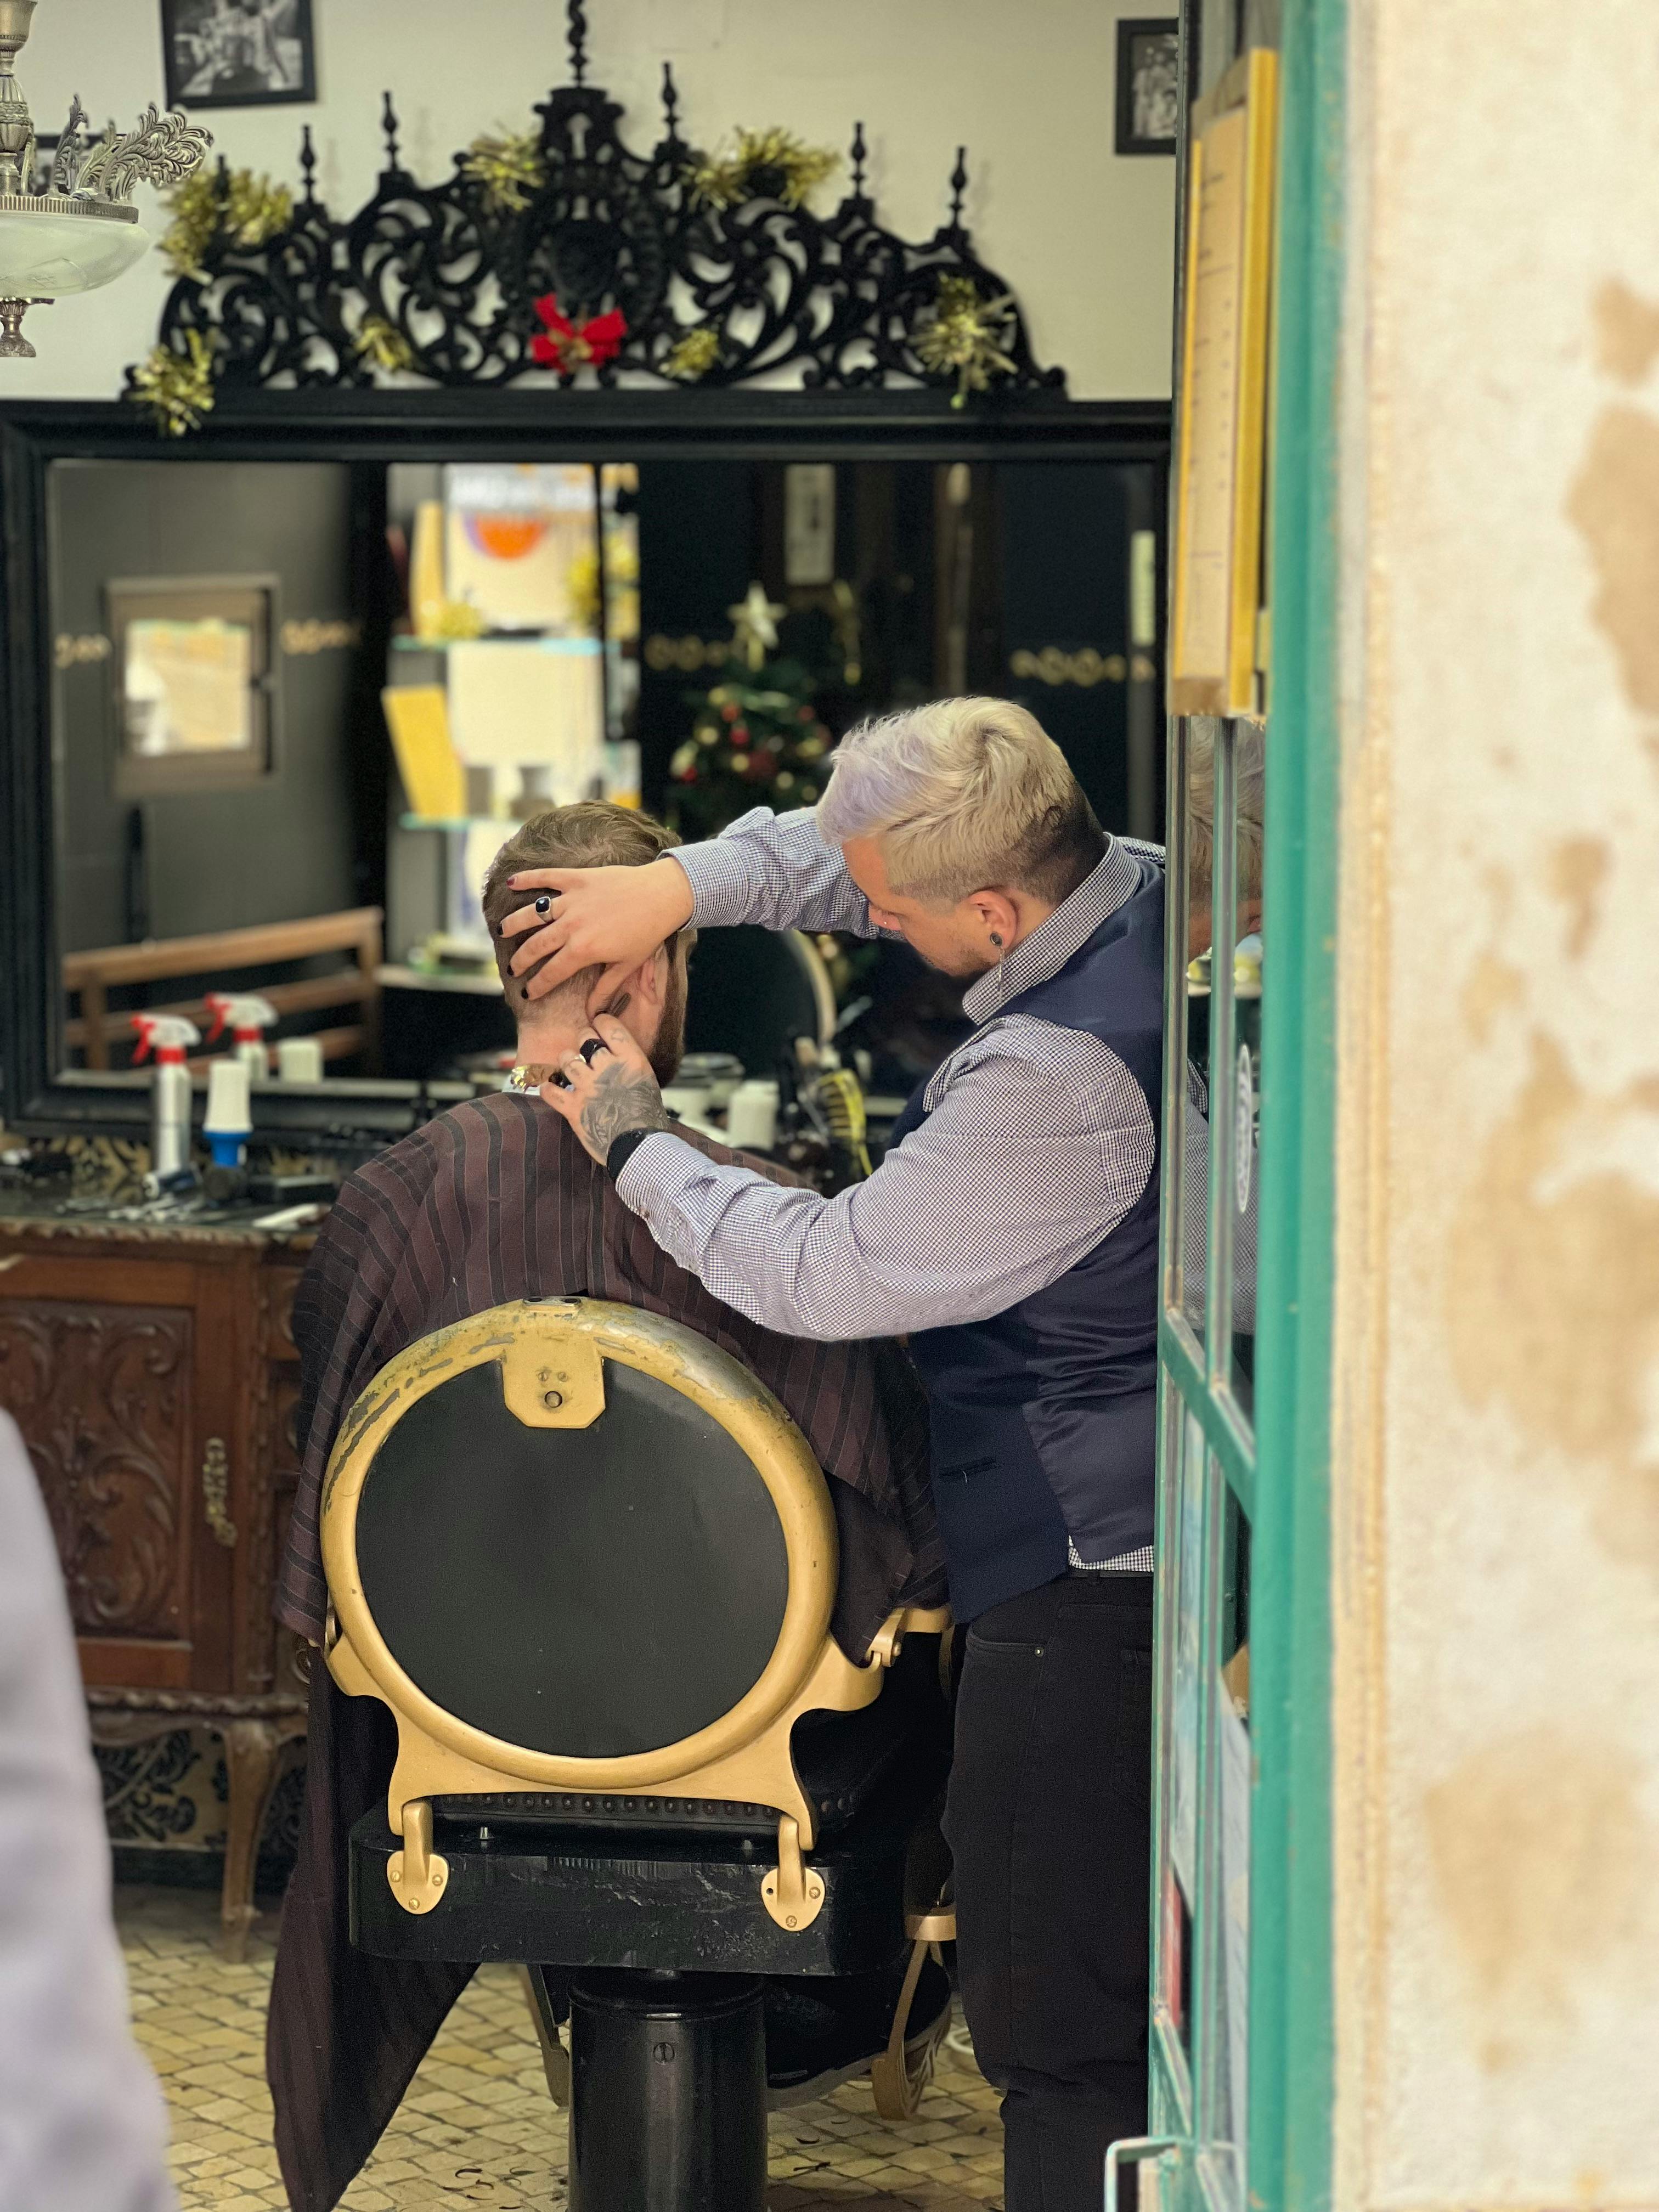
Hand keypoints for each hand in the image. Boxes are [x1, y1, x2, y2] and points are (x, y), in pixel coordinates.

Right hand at [500, 856, 694, 1008]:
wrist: (663, 895)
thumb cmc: (648, 932)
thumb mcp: (627, 965)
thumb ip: (606, 988)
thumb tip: (592, 1013)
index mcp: (583, 950)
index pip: (551, 973)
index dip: (536, 985)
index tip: (527, 994)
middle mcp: (571, 925)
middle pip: (535, 946)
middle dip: (520, 960)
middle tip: (512, 968)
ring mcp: (572, 900)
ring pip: (533, 913)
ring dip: (514, 924)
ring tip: (502, 932)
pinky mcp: (577, 878)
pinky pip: (546, 877)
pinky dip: (527, 878)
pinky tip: (510, 883)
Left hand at [537, 1017, 670, 1166]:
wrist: (640, 1148)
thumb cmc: (648, 1118)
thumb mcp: (647, 1082)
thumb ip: (629, 1064)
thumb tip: (617, 1055)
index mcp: (631, 1060)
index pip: (609, 1025)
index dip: (600, 1022)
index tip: (597, 1025)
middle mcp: (608, 1068)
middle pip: (585, 1038)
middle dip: (583, 1040)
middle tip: (584, 1049)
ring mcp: (588, 1087)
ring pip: (567, 1059)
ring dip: (568, 1062)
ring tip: (571, 1068)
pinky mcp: (573, 1107)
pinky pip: (550, 1090)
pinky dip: (548, 1089)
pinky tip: (550, 1089)